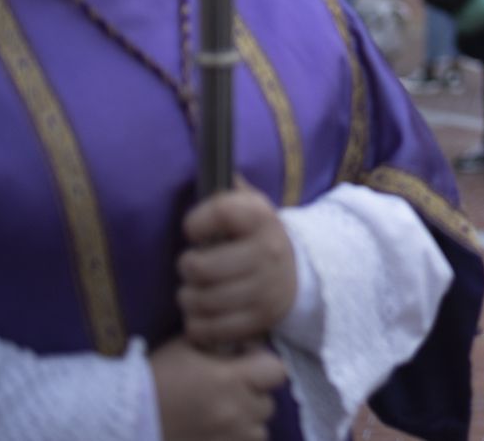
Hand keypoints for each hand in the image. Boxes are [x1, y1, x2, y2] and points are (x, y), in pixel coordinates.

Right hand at [149, 337, 285, 440]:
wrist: (123, 418)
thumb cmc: (155, 378)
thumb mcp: (187, 346)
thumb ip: (221, 342)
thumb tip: (245, 343)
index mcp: (229, 381)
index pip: (276, 371)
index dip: (263, 365)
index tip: (245, 364)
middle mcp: (235, 413)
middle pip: (268, 404)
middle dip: (254, 395)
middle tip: (231, 391)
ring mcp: (227, 439)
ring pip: (259, 431)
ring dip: (248, 422)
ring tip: (225, 414)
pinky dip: (235, 437)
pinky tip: (218, 430)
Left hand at [178, 183, 296, 346]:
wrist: (295, 275)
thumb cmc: (256, 238)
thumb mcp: (250, 207)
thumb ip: (226, 191)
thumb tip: (201, 155)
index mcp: (263, 218)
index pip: (220, 212)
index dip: (196, 221)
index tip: (194, 228)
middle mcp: (267, 253)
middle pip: (200, 267)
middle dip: (187, 266)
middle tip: (193, 265)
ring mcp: (264, 291)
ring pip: (199, 300)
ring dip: (188, 296)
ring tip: (196, 289)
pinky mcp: (258, 322)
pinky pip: (206, 328)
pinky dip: (197, 323)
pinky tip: (204, 312)